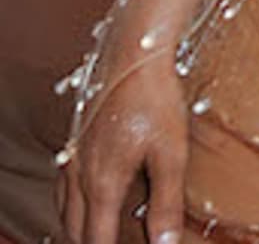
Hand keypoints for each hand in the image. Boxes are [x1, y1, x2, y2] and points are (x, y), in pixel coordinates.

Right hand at [58, 54, 188, 243]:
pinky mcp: (75, 144)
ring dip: (79, 229)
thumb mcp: (171, 155)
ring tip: (99, 237)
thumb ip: (166, 203)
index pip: (96, 239)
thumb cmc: (156, 101)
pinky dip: (72, 207)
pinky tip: (87, 203)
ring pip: (65, 210)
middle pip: (76, 229)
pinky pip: (63, 188)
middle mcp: (80, 175)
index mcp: (102, 184)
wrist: (134, 57)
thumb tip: (163, 243)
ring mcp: (73, 159)